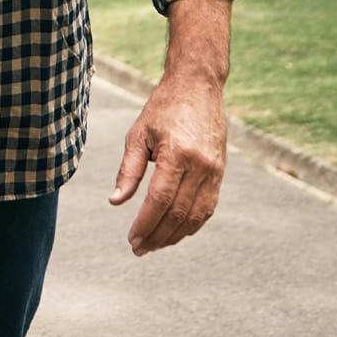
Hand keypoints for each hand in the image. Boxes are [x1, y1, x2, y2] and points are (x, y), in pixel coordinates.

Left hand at [108, 72, 227, 255]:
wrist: (198, 86)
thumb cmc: (163, 109)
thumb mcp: (138, 135)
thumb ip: (128, 171)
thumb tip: (115, 202)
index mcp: (178, 154)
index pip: (160, 200)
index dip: (145, 224)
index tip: (132, 239)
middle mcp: (200, 165)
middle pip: (178, 213)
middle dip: (157, 236)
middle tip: (139, 249)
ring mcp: (214, 170)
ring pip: (196, 216)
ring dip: (175, 235)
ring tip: (154, 245)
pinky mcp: (221, 172)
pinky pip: (208, 207)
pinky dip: (192, 224)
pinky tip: (175, 232)